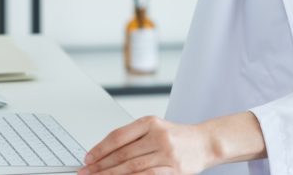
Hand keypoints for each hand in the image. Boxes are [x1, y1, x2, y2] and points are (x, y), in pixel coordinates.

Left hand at [80, 116, 213, 174]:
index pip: (118, 136)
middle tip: (86, 172)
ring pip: (132, 168)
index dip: (100, 149)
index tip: (87, 158)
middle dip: (101, 165)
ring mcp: (167, 154)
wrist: (206, 142)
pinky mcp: (174, 170)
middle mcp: (159, 136)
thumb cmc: (179, 137)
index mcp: (151, 122)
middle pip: (122, 154)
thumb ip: (133, 138)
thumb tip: (105, 153)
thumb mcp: (156, 128)